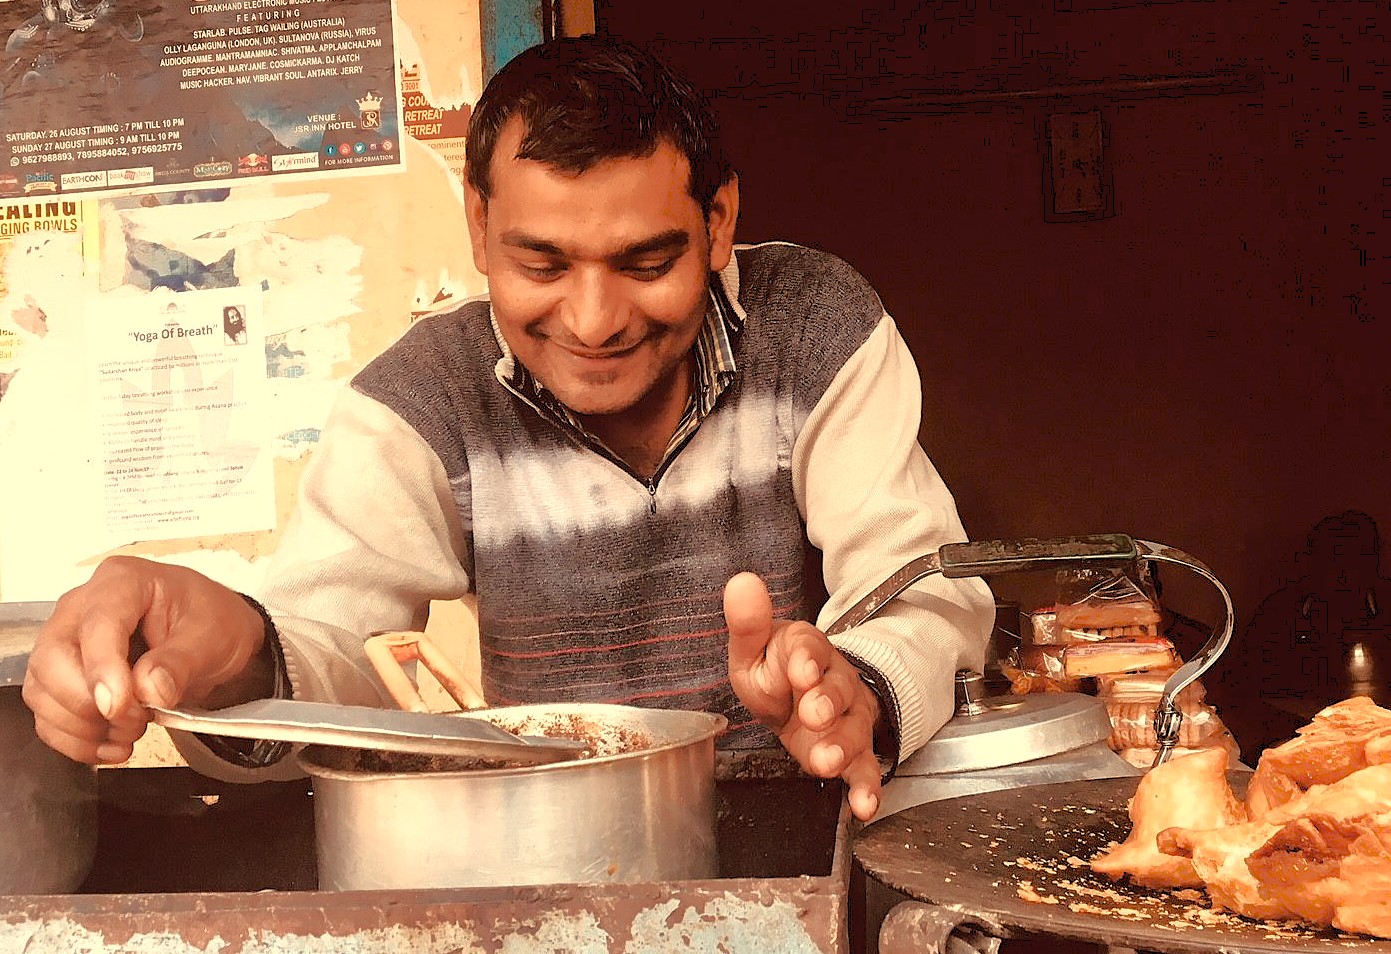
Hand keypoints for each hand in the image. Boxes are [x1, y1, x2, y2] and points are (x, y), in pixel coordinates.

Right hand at [22, 556, 267, 764]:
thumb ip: (180, 661)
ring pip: (42, 689)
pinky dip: (74, 740)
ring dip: (80, 726)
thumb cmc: (212, 622)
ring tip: (130, 733)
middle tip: (133, 721)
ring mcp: (67, 641)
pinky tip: (111, 746)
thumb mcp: (212, 636)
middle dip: (86, 702)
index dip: (102, 668)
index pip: (97, 623)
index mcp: (124, 582)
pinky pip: (47, 714)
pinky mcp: (63, 676)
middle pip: (52, 657)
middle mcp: (83, 606)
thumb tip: (147, 688)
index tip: (119, 706)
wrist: (213, 639)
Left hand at [724, 571, 884, 820]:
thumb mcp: (753, 650)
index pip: (809, 648)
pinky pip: (866, 767)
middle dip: (826, 702)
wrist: (800, 698)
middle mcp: (834, 679)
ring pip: (853, 728)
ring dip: (841, 745)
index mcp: (805, 649)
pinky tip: (863, 805)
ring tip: (825, 762)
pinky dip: (867, 788)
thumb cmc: (774, 672)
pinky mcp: (855, 750)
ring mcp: (848, 715)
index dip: (807, 660)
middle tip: (814, 713)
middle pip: (837, 688)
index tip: (801, 671)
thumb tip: (740, 584)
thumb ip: (747, 624)